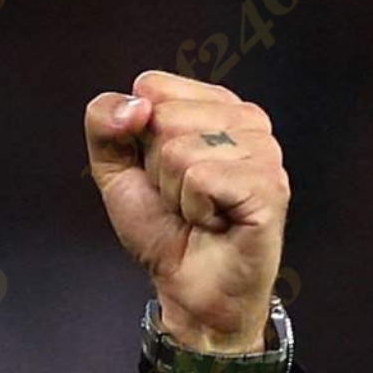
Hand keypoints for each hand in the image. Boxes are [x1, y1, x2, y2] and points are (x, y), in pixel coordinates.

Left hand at [84, 71, 289, 352]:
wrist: (189, 285)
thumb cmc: (163, 226)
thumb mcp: (114, 168)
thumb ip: (104, 123)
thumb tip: (135, 104)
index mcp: (214, 104)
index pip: (152, 86)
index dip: (138, 134)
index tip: (159, 169)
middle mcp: (247, 119)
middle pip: (164, 117)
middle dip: (156, 168)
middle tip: (181, 196)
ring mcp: (264, 151)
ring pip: (180, 150)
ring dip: (175, 193)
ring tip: (198, 211)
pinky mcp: (268, 185)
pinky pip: (201, 179)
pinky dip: (194, 209)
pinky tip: (214, 222)